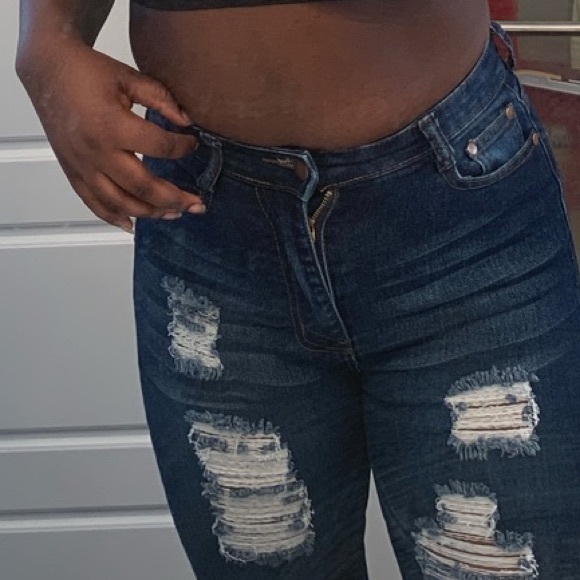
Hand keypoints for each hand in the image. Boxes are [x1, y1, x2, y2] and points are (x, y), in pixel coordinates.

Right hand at [17, 40, 204, 232]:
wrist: (47, 70)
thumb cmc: (89, 72)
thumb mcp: (130, 78)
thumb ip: (161, 99)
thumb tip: (188, 122)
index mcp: (113, 126)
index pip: (160, 147)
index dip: (183, 148)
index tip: (193, 144)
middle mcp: (97, 152)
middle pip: (143, 188)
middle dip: (175, 199)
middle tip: (198, 204)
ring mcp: (83, 166)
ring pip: (120, 203)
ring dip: (151, 213)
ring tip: (175, 213)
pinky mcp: (73, 172)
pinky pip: (93, 204)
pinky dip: (113, 218)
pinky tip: (131, 225)